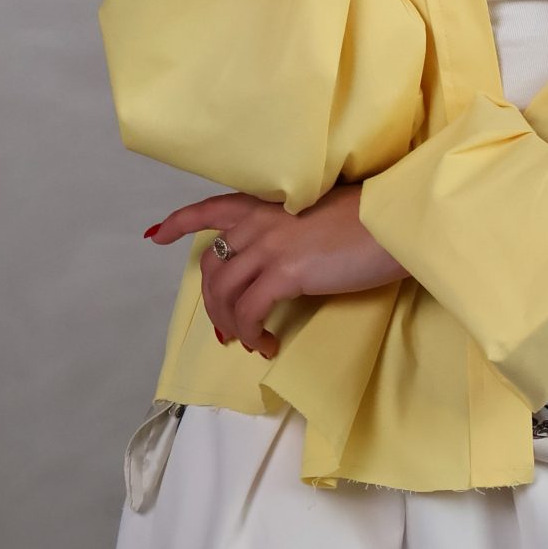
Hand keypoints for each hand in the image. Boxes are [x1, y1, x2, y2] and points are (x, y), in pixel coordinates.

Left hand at [143, 184, 403, 356]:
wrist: (392, 222)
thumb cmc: (367, 218)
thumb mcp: (317, 213)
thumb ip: (290, 228)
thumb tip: (283, 259)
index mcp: (265, 203)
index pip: (210, 210)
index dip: (179, 223)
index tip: (155, 235)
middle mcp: (258, 222)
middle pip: (212, 266)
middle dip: (212, 303)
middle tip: (226, 329)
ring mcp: (268, 247)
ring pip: (223, 294)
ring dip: (230, 325)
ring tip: (250, 341)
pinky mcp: (284, 274)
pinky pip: (249, 313)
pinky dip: (251, 334)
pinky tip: (267, 345)